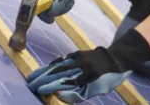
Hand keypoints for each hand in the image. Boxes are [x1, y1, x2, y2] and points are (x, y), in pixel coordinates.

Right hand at [27, 29, 149, 102]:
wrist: (118, 58)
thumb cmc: (109, 78)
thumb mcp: (100, 89)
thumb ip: (82, 93)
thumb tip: (61, 95)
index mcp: (90, 76)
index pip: (68, 83)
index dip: (54, 87)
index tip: (42, 92)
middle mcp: (83, 65)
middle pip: (60, 73)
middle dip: (44, 80)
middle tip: (31, 86)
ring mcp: (80, 58)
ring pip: (59, 65)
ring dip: (44, 72)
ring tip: (31, 78)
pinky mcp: (78, 54)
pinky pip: (63, 60)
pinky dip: (53, 65)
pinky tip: (44, 70)